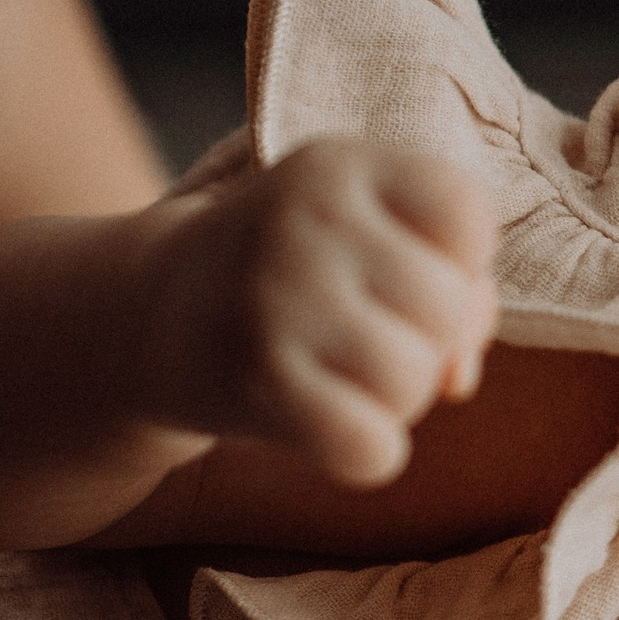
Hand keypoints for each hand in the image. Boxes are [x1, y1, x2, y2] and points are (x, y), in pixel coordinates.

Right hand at [142, 138, 501, 484]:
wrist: (151, 310)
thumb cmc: (292, 274)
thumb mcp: (362, 238)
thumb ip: (448, 287)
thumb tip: (457, 378)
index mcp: (343, 166)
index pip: (467, 214)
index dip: (460, 261)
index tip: (405, 270)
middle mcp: (309, 218)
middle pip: (449, 308)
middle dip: (425, 340)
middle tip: (361, 333)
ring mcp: (280, 294)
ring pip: (415, 380)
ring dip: (391, 398)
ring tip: (339, 373)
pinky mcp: (258, 374)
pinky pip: (371, 446)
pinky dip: (364, 452)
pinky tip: (327, 423)